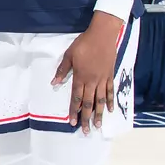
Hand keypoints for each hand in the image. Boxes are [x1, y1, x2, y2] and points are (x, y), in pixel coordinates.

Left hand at [52, 11, 124, 132]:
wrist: (103, 34)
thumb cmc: (84, 43)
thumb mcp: (69, 55)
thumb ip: (62, 70)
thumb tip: (54, 83)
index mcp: (80, 77)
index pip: (76, 98)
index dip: (74, 110)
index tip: (72, 122)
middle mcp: (92, 81)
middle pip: (89, 103)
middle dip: (86, 118)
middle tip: (86, 130)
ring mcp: (103, 79)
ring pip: (100, 100)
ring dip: (99, 114)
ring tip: (98, 125)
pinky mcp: (110, 75)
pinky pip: (110, 91)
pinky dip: (109, 101)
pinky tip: (109, 110)